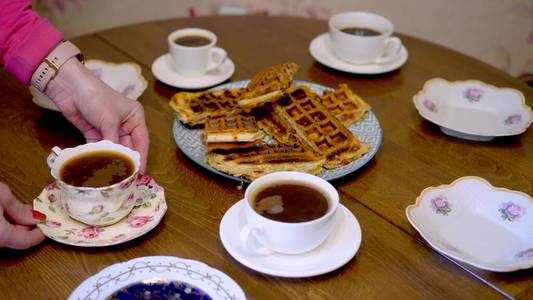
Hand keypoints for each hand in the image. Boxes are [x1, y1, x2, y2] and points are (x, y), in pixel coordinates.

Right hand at [0, 183, 45, 248]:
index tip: (47, 224)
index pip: (26, 241)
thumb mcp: (2, 196)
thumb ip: (20, 210)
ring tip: (18, 210)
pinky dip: (1, 226)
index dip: (40, 233)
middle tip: (34, 214)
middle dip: (26, 227)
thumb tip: (36, 217)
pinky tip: (2, 213)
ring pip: (3, 236)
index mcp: (0, 235)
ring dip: (12, 226)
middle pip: (14, 239)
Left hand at [45, 58, 149, 172]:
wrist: (70, 87)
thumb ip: (113, 142)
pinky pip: (100, 148)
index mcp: (135, 117)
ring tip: (113, 175)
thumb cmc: (96, 97)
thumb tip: (116, 162)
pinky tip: (99, 166)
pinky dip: (99, 156)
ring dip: (112, 159)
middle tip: (126, 178)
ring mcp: (109, 128)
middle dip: (125, 160)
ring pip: (113, 148)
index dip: (141, 157)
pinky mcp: (94, 132)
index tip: (140, 173)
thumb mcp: (109, 119)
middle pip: (128, 146)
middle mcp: (124, 124)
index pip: (141, 140)